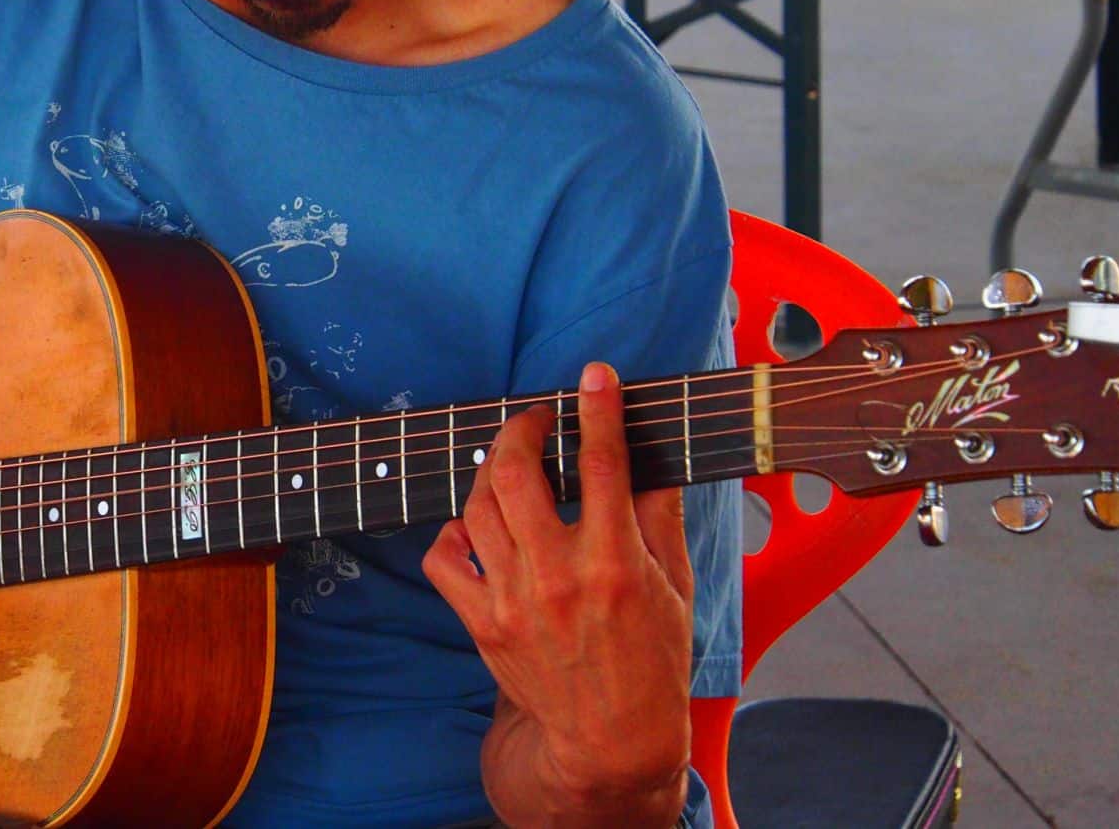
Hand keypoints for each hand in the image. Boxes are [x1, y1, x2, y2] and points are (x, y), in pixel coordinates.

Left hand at [422, 362, 694, 827]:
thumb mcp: (674, 585)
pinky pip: (445, 559)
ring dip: (489, 473)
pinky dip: (453, 532)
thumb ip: (658, 516)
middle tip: (534, 421)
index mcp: (615, 562)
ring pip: (478, 506)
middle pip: (516, 473)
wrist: (609, 740)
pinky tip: (475, 526)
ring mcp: (513, 600)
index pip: (605, 464)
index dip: (597, 410)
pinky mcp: (483, 622)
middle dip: (520, 429)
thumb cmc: (650, 661)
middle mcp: (558, 576)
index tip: (593, 378)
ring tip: (509, 468)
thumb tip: (649, 454)